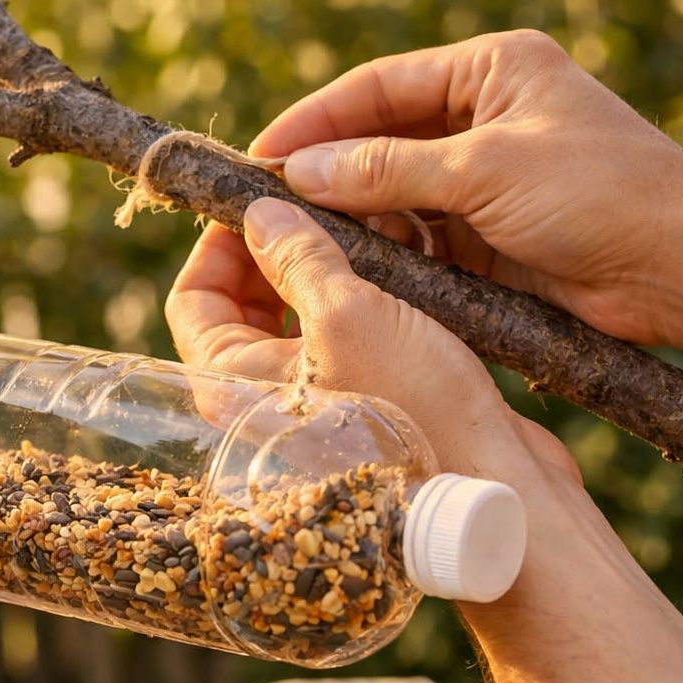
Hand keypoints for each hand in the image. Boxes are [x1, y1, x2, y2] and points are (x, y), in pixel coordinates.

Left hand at [166, 197, 577, 486]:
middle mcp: (260, 396)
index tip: (260, 198)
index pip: (192, 298)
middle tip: (317, 201)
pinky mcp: (361, 396)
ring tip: (365, 220)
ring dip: (324, 262)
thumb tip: (259, 212)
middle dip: (274, 246)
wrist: (490, 484)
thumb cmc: (413, 409)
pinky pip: (342, 331)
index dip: (219, 242)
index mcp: (232, 384)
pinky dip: (360, 289)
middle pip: (241, 302)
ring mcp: (311, 398)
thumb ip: (298, 257)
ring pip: (297, 312)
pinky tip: (397, 257)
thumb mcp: (349, 313)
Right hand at [251, 30, 682, 348]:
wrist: (682, 268)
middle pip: (380, 139)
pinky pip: (419, 240)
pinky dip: (388, 254)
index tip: (261, 155)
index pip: (380, 87)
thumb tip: (303, 171)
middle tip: (269, 207)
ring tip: (307, 243)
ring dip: (356, 219)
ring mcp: (484, 180)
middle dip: (328, 173)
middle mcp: (483, 118)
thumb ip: (389, 169)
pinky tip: (357, 269)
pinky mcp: (487, 237)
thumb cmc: (602, 192)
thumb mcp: (485, 168)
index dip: (315, 119)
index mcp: (491, 70)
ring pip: (394, 195)